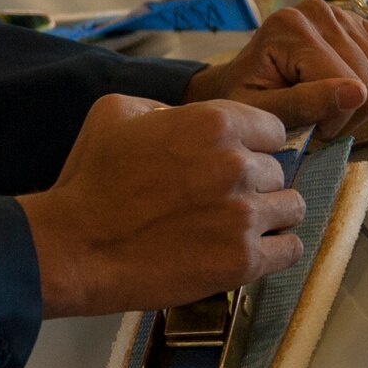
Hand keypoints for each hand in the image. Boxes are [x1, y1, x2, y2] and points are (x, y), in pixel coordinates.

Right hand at [21, 95, 304, 317]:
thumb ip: (161, 106)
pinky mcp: (243, 260)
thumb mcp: (113, 113)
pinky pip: (290, 250)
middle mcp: (238, 165)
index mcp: (213, 123)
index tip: (231, 161)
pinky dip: (274, 249)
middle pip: (278, 170)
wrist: (76, 245)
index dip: (251, 144)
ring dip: (268, 215)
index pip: (271, 128)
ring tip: (235, 225)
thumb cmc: (90, 180)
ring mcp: (244, 215)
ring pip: (291, 208)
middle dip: (254, 182)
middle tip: (219, 198)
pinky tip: (247, 249)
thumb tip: (180, 118)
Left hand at [183, 0, 367, 139]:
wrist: (243, 82)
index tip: (311, 130)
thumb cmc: (247, 98)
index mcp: (291, 26)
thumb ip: (303, 103)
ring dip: (365, 106)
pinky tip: (360, 93)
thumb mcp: (262, 110)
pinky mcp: (363, 23)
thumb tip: (358, 93)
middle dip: (349, 116)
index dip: (335, 121)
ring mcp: (345, 14)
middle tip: (320, 122)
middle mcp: (321, 12)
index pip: (346, 84)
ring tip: (331, 108)